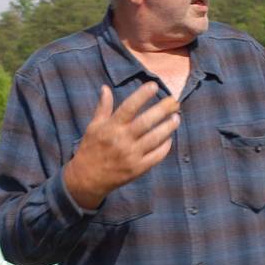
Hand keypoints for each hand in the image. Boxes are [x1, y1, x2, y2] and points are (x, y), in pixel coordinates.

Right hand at [64, 82, 180, 208]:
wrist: (87, 179)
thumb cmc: (91, 149)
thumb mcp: (93, 127)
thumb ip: (103, 108)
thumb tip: (105, 88)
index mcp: (111, 128)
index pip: (129, 107)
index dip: (142, 95)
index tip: (154, 86)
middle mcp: (122, 140)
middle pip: (146, 122)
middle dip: (162, 110)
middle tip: (174, 102)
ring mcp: (131, 156)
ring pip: (155, 138)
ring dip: (168, 127)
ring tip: (176, 118)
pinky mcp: (137, 169)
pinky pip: (156, 156)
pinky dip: (165, 147)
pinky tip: (169, 138)